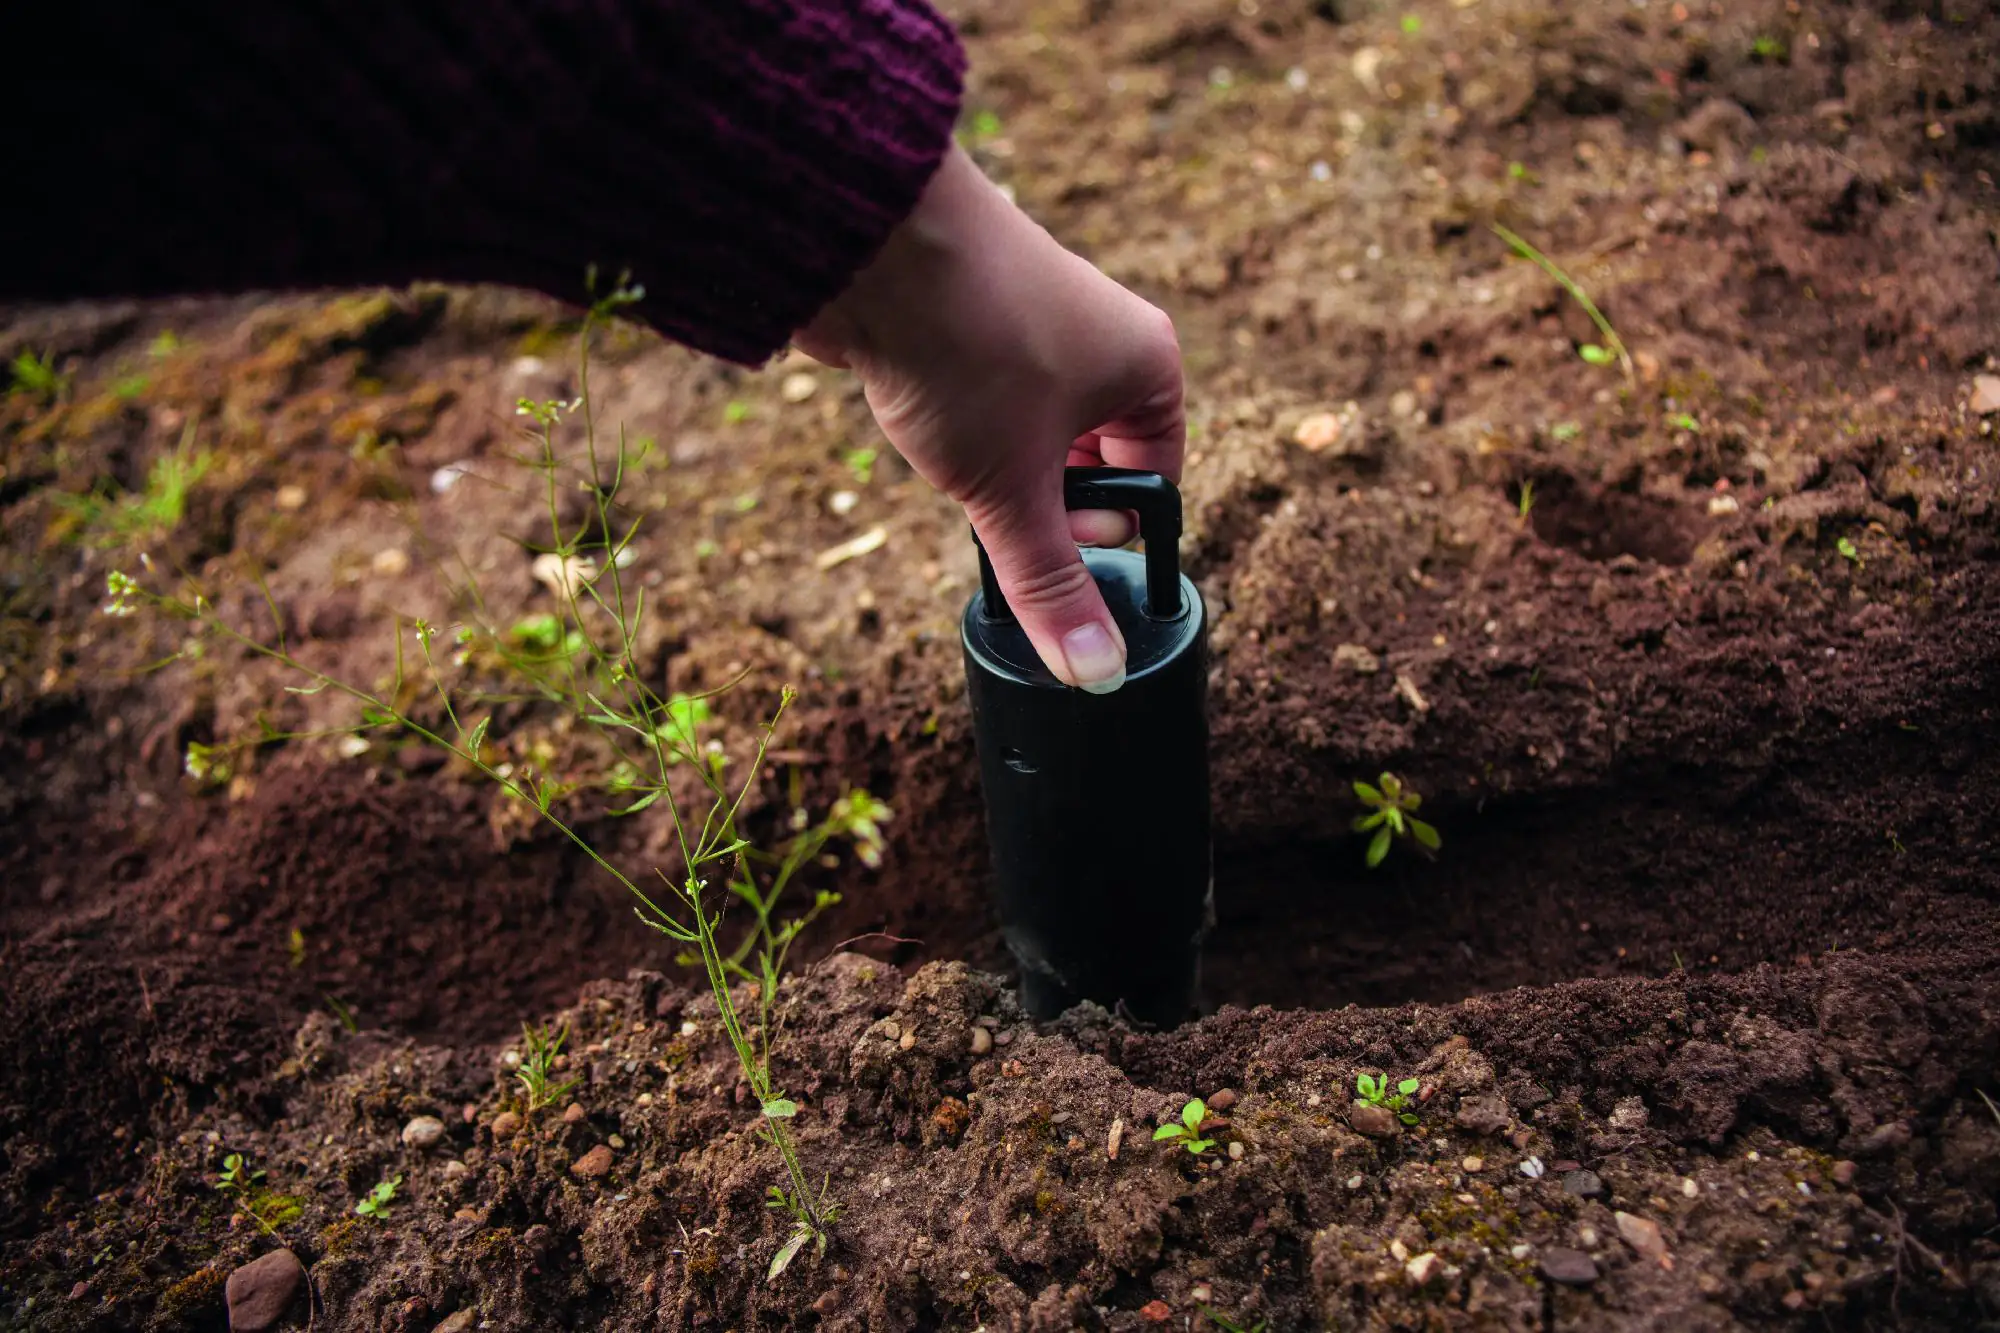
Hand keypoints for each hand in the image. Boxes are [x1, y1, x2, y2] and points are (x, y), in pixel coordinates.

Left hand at [795, 144, 1183, 692]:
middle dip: (1048, 500)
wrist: (874, 237)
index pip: (1154, 476)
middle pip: (1091, 454)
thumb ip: (1052, 584)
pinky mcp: (968, 312)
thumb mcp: (1013, 493)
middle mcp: (1100, 333)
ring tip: (962, 471)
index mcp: (1147, 366)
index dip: (1110, 534)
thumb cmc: (969, 347)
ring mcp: (1033, 317)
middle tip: (1006, 523)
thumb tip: (1098, 671)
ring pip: (1029, 425)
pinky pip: (981, 391)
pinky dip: (959, 424)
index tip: (1061, 562)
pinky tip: (926, 429)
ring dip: (999, 464)